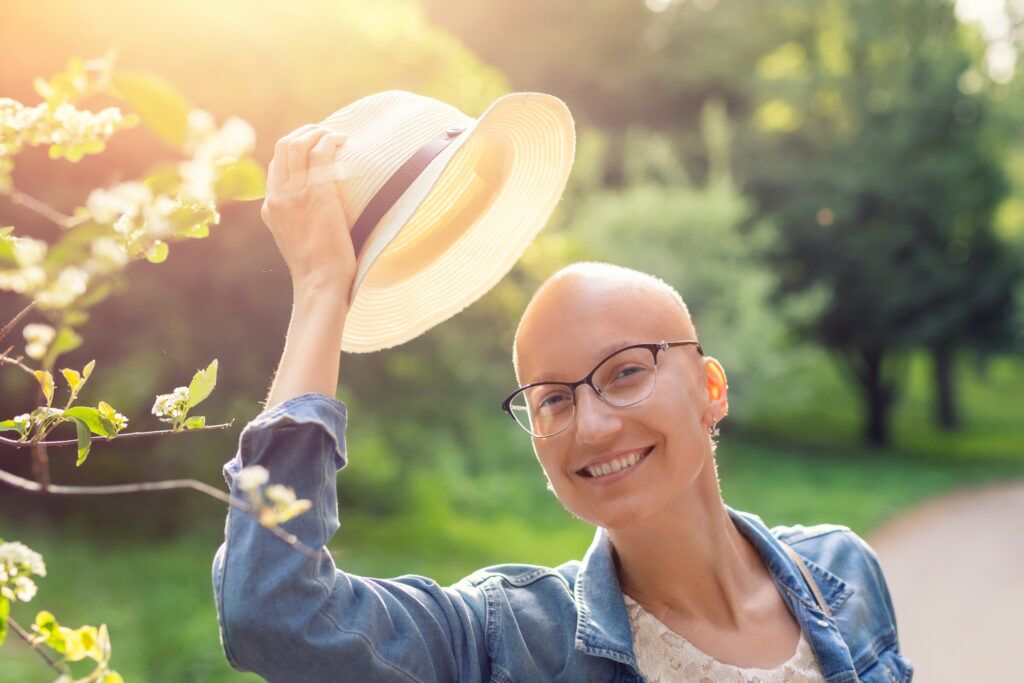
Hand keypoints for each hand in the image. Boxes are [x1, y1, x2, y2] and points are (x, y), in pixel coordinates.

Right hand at [260, 124, 357, 300]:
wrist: (321, 283)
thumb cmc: (319, 270)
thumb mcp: (299, 244)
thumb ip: (300, 223)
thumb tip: (317, 214)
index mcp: (270, 208)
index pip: (276, 166)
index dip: (294, 150)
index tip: (314, 147)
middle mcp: (277, 197)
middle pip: (281, 147)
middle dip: (304, 133)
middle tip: (326, 133)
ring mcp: (294, 194)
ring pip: (296, 144)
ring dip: (317, 132)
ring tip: (336, 135)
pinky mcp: (316, 193)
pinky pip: (318, 152)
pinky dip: (329, 140)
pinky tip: (343, 141)